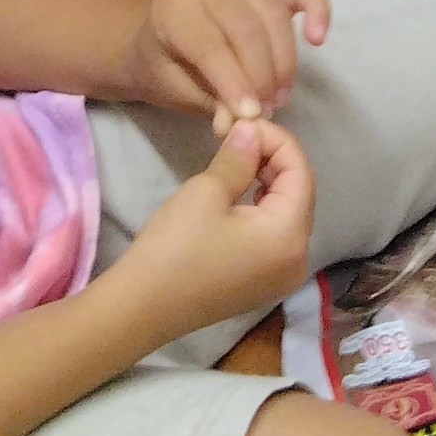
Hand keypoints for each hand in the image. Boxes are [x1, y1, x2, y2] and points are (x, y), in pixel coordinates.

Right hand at [103, 120, 315, 349]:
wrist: (134, 312)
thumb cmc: (172, 249)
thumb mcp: (205, 191)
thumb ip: (239, 157)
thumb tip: (252, 130)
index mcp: (291, 236)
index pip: (301, 173)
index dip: (279, 142)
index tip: (249, 124)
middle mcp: (298, 259)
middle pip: (299, 194)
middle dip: (275, 162)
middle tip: (244, 139)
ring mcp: (281, 277)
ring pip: (287, 214)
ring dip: (269, 184)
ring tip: (242, 162)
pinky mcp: (261, 285)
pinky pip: (275, 237)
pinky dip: (263, 210)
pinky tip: (242, 195)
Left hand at [123, 0, 331, 135]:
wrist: (154, 38)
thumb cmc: (160, 67)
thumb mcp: (170, 90)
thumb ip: (206, 101)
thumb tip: (238, 121)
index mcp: (175, 7)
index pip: (211, 45)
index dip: (234, 82)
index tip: (251, 116)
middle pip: (248, 29)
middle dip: (263, 75)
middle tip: (267, 110)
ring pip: (276, 15)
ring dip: (284, 60)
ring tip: (280, 96)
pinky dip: (318, 10)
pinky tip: (318, 39)